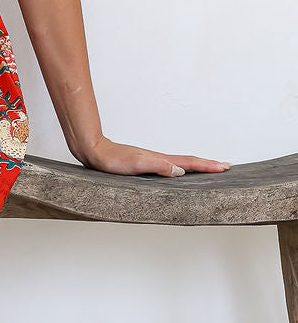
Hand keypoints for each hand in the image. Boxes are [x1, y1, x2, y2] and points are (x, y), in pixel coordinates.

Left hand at [75, 136, 230, 177]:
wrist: (95, 151)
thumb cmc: (113, 160)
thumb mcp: (136, 165)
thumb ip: (158, 166)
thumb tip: (180, 170)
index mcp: (161, 159)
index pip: (189, 163)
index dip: (207, 165)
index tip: (225, 166)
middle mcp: (159, 159)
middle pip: (189, 161)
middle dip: (208, 164)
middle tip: (226, 166)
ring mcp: (153, 160)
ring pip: (181, 162)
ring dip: (197, 165)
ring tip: (209, 167)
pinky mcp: (145, 163)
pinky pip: (170, 165)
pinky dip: (182, 166)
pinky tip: (180, 171)